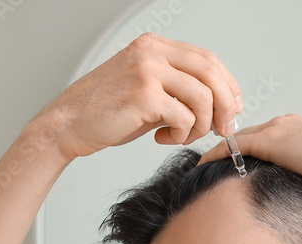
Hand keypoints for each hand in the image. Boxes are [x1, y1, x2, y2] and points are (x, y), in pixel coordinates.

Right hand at [30, 32, 242, 160]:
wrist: (68, 124)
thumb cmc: (106, 111)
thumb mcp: (147, 89)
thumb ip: (178, 88)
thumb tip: (220, 104)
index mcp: (154, 46)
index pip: (207, 59)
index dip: (228, 85)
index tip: (233, 108)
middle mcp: (152, 52)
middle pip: (211, 73)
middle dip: (225, 105)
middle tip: (223, 128)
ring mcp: (148, 71)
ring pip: (202, 98)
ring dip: (200, 125)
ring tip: (182, 136)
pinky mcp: (144, 95)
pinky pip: (184, 118)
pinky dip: (181, 135)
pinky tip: (162, 138)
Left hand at [196, 114, 301, 195]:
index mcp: (300, 131)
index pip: (265, 139)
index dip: (249, 151)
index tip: (236, 167)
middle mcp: (284, 124)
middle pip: (246, 136)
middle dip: (227, 150)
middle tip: (207, 167)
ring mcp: (276, 130)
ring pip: (235, 139)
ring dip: (217, 153)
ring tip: (199, 170)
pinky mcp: (270, 140)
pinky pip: (232, 147)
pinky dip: (215, 156)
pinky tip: (200, 168)